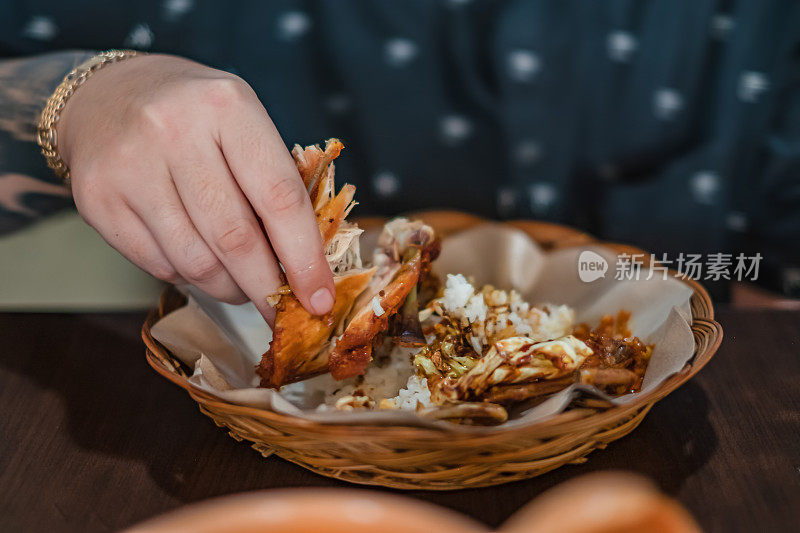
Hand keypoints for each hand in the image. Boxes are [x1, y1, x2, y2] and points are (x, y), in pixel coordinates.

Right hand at [57, 54, 333, 321]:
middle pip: (236, 238)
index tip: (320, 298)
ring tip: (242, 285)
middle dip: (267, 288)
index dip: (305, 257)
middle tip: (283, 311)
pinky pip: (160, 266)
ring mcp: (130, 166)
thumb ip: (276, 181)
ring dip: (229, 288)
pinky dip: (190, 277)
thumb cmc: (195, 117)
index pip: (279, 197)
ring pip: (196, 262)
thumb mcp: (244, 122)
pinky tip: (200, 262)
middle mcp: (173, 130)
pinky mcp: (97, 200)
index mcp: (227, 105)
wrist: (106, 95)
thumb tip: (308, 266)